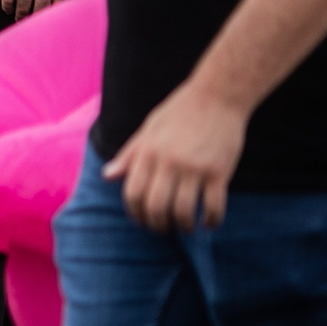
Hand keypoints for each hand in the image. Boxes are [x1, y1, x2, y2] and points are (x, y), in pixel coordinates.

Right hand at [0, 0, 70, 18]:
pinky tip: (8, 9)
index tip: (50, 22)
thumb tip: (59, 0)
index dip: (54, 15)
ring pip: (23, 6)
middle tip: (33, 26)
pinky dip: (7, 6)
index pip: (59, 4)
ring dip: (21, 15)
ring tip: (20, 19)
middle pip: (40, 8)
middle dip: (36, 19)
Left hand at [105, 77, 247, 231]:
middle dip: (157, 225)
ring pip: (184, 211)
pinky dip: (212, 220)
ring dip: (183, 226)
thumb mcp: (148, 129)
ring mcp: (194, 168)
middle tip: (162, 229)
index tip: (142, 220)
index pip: (133, 193)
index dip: (135, 213)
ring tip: (185, 227)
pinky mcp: (219, 171)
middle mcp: (168, 162)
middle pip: (156, 207)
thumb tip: (107, 177)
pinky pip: (214, 206)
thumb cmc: (180, 112)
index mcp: (147, 152)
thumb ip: (129, 155)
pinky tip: (210, 223)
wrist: (217, 96)